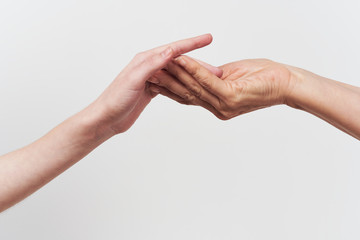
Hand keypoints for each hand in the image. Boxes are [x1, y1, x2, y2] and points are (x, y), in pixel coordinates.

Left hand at [85, 34, 219, 134]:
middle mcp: (148, 66)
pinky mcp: (151, 89)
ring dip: (194, 75)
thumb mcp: (133, 79)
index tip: (207, 39)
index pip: (173, 49)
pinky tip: (190, 86)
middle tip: (217, 70)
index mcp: (145, 60)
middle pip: (179, 62)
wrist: (105, 118)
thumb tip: (170, 51)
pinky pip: (171, 82)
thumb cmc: (115, 99)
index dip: (192, 44)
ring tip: (209, 78)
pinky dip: (183, 83)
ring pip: (177, 73)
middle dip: (199, 64)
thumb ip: (152, 64)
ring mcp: (150, 78)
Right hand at [148, 57, 293, 119]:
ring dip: (175, 73)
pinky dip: (193, 69)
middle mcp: (218, 109)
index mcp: (217, 106)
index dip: (170, 88)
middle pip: (186, 93)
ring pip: (193, 87)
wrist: (287, 84)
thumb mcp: (232, 76)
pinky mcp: (232, 96)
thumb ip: (214, 77)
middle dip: (166, 82)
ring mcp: (224, 105)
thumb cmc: (264, 78)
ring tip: (160, 63)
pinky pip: (207, 80)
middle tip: (148, 73)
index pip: (188, 97)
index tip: (153, 79)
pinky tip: (181, 59)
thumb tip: (199, 70)